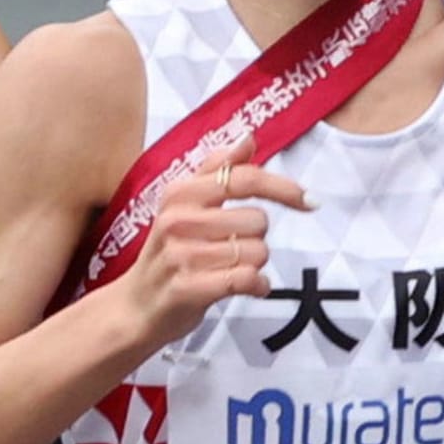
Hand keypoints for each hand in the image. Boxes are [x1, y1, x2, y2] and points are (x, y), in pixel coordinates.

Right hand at [113, 135, 312, 349]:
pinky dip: (256, 286)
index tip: (309, 200)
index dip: (283, 187)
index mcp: (180, 192)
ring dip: (255, 264)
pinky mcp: (188, 288)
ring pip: (257, 252)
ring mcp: (181, 255)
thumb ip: (218, 169)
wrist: (135, 306)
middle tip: (231, 248)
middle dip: (256, 237)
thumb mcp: (184, 205)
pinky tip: (247, 287)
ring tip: (229, 269)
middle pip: (258, 220)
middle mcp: (178, 219)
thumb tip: (248, 136)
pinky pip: (247, 279)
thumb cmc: (169, 252)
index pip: (244, 178)